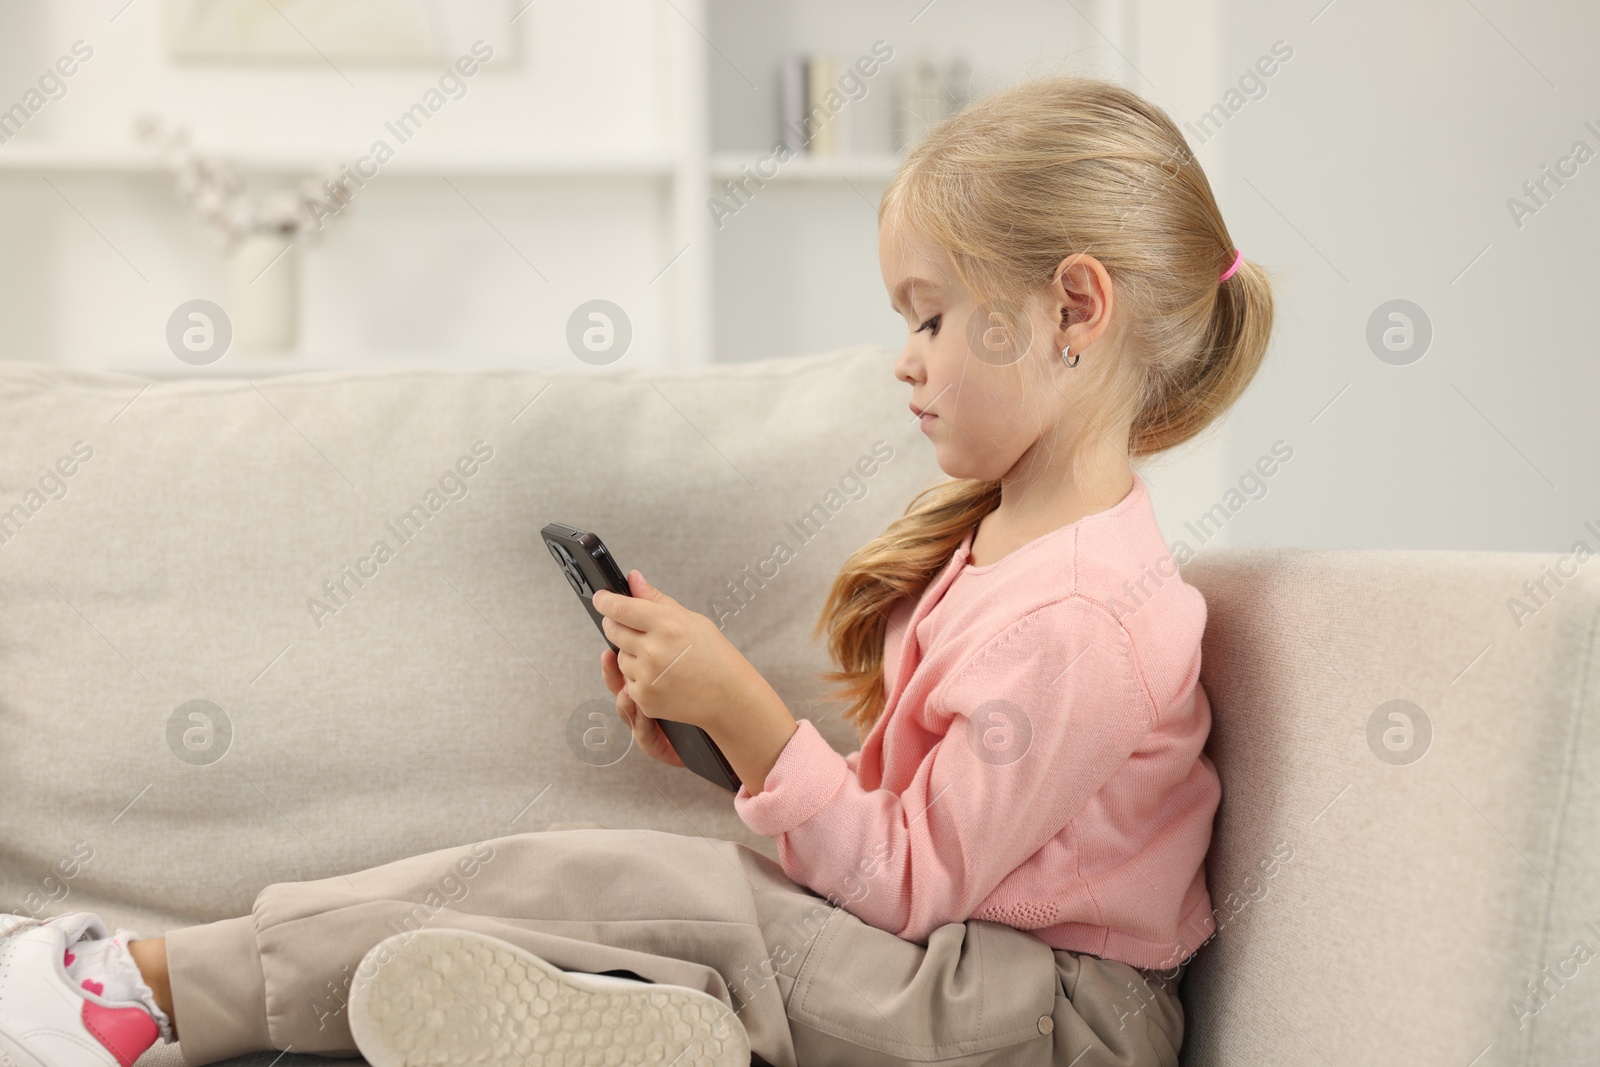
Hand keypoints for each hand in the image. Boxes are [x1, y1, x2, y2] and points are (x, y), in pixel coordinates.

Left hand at [594, 569, 798, 793]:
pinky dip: (639, 677)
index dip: (605, 601)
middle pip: (612, 630)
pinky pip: (627, 681)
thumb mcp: (690, 619)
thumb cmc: (714, 655)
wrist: (728, 696)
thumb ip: (655, 599)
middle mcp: (653, 650)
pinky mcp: (644, 697)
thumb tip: (633, 578)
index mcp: (666, 624)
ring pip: (619, 657)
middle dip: (615, 624)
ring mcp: (647, 676)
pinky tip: (661, 675)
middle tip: (629, 626)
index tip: (601, 598)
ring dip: (630, 653)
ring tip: (658, 656)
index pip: (620, 607)